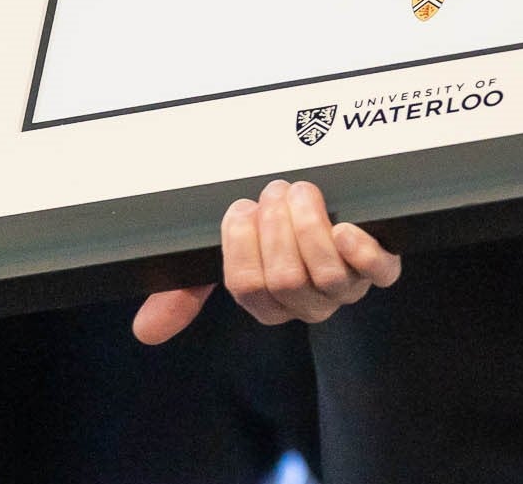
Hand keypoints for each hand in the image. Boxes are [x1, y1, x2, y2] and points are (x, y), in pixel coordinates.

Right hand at [132, 179, 400, 343]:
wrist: (325, 209)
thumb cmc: (270, 237)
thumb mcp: (225, 257)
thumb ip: (186, 290)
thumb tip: (143, 331)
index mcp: (269, 304)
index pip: (247, 286)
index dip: (241, 241)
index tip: (242, 207)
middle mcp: (308, 303)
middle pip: (286, 278)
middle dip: (276, 226)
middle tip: (274, 191)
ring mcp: (346, 289)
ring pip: (327, 273)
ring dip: (310, 224)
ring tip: (301, 191)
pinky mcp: (380, 269)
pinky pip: (379, 273)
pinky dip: (363, 250)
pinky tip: (346, 228)